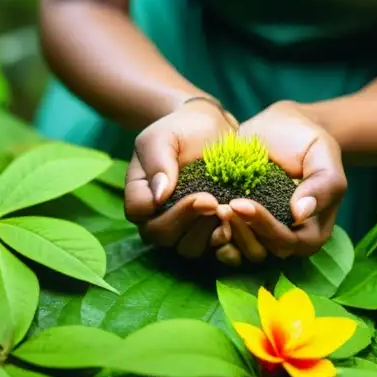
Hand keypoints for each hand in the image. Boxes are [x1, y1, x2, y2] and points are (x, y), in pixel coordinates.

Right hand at [125, 98, 234, 257]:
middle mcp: (157, 215)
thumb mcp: (163, 136)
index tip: (199, 195)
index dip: (165, 210)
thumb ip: (157, 161)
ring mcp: (183, 227)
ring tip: (226, 211)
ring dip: (207, 234)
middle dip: (188, 220)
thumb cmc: (181, 129)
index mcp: (140, 192)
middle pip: (161, 236)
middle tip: (214, 201)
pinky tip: (237, 223)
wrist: (211, 128)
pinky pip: (211, 249)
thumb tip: (158, 197)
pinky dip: (224, 240)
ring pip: (186, 248)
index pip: (139, 213)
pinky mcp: (207, 231)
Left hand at [215, 100, 345, 261]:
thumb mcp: (323, 156)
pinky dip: (213, 234)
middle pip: (263, 251)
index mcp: (313, 231)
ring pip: (241, 251)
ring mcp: (262, 235)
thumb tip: (301, 214)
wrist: (284, 127)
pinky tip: (201, 217)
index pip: (288, 242)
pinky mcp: (241, 226)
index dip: (264, 227)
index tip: (241, 203)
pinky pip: (226, 243)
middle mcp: (288, 240)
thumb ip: (322, 185)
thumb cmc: (309, 142)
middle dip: (241, 231)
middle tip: (221, 206)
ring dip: (226, 234)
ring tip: (212, 208)